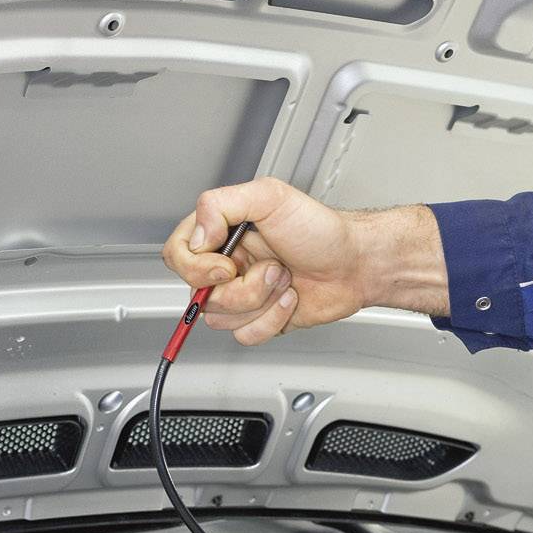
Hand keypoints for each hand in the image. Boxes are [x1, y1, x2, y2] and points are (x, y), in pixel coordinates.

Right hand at [162, 178, 448, 344]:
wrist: (355, 265)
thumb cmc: (321, 230)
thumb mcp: (270, 196)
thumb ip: (221, 204)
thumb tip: (196, 234)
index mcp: (221, 233)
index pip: (178, 255)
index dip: (197, 267)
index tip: (227, 263)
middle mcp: (227, 264)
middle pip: (199, 294)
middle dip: (242, 287)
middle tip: (272, 267)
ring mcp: (241, 294)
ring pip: (221, 319)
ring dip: (260, 302)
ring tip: (284, 280)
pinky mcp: (258, 319)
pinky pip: (244, 335)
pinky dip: (271, 320)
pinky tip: (289, 299)